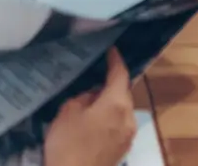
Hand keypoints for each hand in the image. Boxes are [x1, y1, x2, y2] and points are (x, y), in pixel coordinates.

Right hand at [43, 49, 135, 165]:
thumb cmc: (68, 143)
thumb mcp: (68, 111)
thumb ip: (84, 96)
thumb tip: (93, 95)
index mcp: (116, 104)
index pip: (120, 74)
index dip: (115, 59)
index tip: (110, 49)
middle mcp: (128, 117)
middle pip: (124, 92)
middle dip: (112, 82)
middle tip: (96, 74)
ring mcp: (128, 135)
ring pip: (123, 109)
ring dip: (112, 101)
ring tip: (94, 96)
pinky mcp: (123, 148)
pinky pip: (120, 123)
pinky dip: (111, 116)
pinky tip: (96, 118)